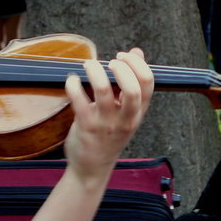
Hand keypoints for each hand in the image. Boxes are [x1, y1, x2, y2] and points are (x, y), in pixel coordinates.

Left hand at [63, 48, 153, 181]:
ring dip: (95, 71)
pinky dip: (73, 84)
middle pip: (132, 88)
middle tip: (109, 61)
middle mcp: (125, 118)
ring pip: (103, 90)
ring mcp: (105, 123)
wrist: (92, 168)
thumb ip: (130, 82)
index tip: (122, 56)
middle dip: (121, 68)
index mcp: (138, 113)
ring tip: (88, 65)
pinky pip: (78, 100)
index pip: (148, 83)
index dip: (136, 63)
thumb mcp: (126, 111)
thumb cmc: (109, 134)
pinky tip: (71, 80)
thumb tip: (137, 52)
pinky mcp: (85, 127)